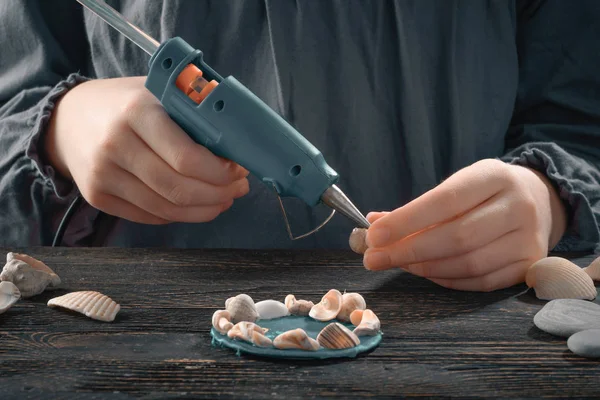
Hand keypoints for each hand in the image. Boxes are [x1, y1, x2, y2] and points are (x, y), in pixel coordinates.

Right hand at [45, 77, 248, 223]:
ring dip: (205, 210)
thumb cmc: (126, 103)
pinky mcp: (97, 197)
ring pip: (167, 210)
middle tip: (238, 188)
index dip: (221, 172)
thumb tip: (240, 145)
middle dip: (219, 194)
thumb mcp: (159, 92)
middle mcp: (115, 145)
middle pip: (179, 189)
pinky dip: (180, 215)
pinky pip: (150, 216)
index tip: (240, 170)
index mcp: (136, 111)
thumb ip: (195, 112)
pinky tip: (198, 206)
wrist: (67, 118)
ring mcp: (102, 175)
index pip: (187, 158)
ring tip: (224, 199)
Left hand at [363, 159, 566, 291]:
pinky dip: (447, 279)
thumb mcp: (456, 186)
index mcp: (494, 176)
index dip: (406, 221)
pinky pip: (481, 281)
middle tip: (374, 258)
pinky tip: (426, 271)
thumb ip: (417, 207)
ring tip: (399, 263)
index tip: (374, 235)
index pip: (446, 201)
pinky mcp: (530, 265)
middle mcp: (518, 206)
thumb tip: (373, 225)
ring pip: (468, 263)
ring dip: (424, 268)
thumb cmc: (483, 194)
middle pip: (457, 237)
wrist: (537, 200)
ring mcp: (528, 238)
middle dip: (408, 250)